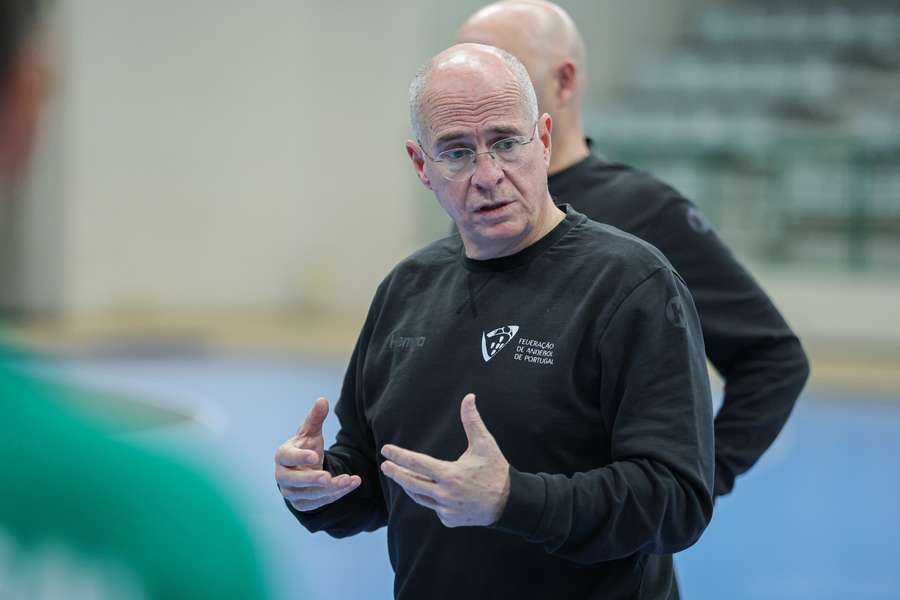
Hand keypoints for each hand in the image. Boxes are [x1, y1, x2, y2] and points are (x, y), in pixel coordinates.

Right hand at [275, 397, 360, 511]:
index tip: (314, 455)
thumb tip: (322, 400)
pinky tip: (350, 485)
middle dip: (312, 480)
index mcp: (283, 456)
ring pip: (310, 495)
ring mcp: (291, 492)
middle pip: (294, 481)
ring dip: (331, 489)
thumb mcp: (311, 433)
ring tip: (349, 479)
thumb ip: (315, 418)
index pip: (287, 457)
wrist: (304, 470)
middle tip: (328, 477)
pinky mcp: (302, 504)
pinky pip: (319, 503)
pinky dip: (336, 495)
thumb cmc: (306, 448)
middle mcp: (283, 476)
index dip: (300, 457)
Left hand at [380, 393, 510, 527]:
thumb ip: (472, 421)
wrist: (510, 503)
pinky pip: (434, 507)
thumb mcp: (485, 444)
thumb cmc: (496, 470)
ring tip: (402, 476)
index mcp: (450, 474)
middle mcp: (444, 494)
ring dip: (409, 486)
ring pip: (420, 497)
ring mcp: (446, 510)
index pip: (417, 464)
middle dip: (396, 473)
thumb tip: (469, 397)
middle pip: (411, 483)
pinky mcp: (449, 520)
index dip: (399, 456)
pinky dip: (430, 498)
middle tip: (385, 466)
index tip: (385, 450)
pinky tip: (432, 491)